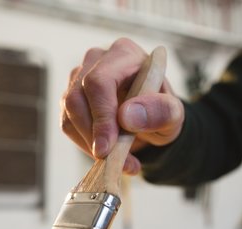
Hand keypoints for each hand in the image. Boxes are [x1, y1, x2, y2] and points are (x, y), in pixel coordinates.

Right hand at [61, 38, 183, 174]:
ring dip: (88, 143)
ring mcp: (79, 77)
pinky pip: (67, 124)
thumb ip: (160, 111)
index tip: (106, 148)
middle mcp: (97, 60)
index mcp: (125, 55)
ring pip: (68, 112)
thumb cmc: (162, 111)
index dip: (101, 116)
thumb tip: (126, 116)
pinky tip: (108, 156)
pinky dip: (84, 145)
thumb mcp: (174, 114)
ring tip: (119, 162)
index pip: (100, 82)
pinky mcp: (71, 98)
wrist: (152, 118)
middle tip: (112, 160)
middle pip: (76, 96)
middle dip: (91, 134)